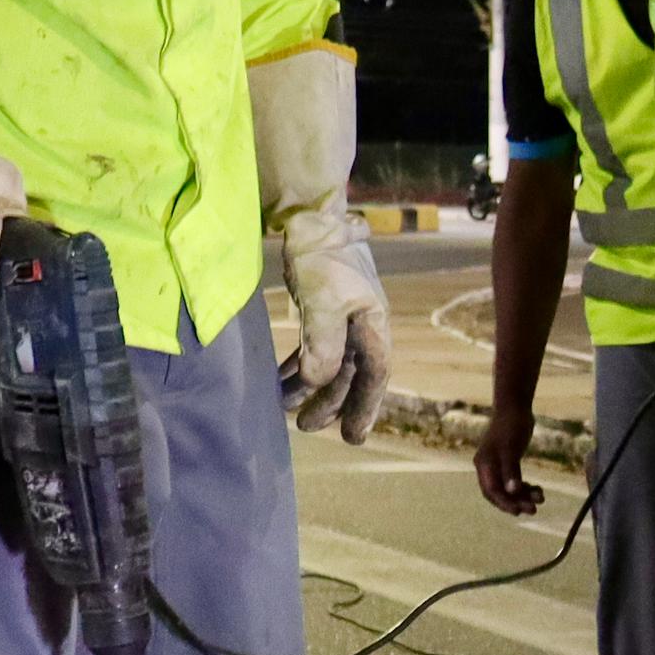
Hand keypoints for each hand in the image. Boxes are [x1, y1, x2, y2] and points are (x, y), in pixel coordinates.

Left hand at [276, 211, 393, 440]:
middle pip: (350, 374)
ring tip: (288, 409)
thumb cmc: (323, 257)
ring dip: (310, 387)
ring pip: (329, 363)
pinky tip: (280, 382)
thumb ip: (323, 344)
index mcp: (374, 324)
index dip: (365, 407)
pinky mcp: (320, 311)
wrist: (310, 218)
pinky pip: (311, 348)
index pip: (374, 375)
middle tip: (308, 427)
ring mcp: (342, 318)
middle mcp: (362, 325)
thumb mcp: (323, 301)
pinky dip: (297, 366)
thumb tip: (320, 382)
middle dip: (332, 403)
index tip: (353, 437)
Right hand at [474, 404, 544, 515]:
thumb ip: (510, 470)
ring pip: (509, 488)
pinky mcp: (508, 462)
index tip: (519, 511)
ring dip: (523, 495)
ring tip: (541, 498)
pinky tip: (537, 489)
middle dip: (516, 502)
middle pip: (500, 493)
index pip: (491, 491)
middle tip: (534, 509)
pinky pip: (514, 481)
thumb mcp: (511, 448)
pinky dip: (525, 487)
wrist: (515, 406)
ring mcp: (498, 465)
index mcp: (484, 465)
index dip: (504, 503)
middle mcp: (488, 468)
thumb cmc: (511, 424)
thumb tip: (512, 491)